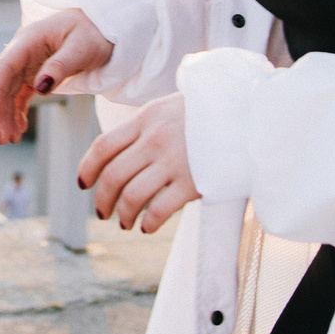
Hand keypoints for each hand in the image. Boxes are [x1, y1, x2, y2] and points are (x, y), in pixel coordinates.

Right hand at [0, 8, 115, 143]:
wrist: (106, 27)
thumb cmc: (96, 32)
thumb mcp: (82, 48)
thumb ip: (60, 67)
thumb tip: (39, 88)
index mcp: (30, 39)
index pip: (5, 67)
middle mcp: (24, 50)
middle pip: (3, 82)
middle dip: (0, 110)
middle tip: (3, 138)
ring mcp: (28, 62)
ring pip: (9, 91)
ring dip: (7, 114)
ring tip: (11, 140)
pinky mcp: (35, 73)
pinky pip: (21, 93)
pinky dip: (18, 111)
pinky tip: (20, 128)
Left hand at [77, 92, 196, 233]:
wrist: (250, 116)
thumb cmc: (209, 113)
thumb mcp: (170, 107)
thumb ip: (146, 125)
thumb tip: (122, 148)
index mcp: (146, 119)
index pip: (103, 146)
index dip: (87, 168)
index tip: (83, 184)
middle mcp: (154, 140)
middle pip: (113, 176)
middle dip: (102, 199)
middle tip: (102, 212)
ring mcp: (173, 162)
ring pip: (132, 196)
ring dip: (123, 214)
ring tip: (125, 222)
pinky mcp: (193, 183)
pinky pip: (159, 210)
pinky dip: (148, 222)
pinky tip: (147, 226)